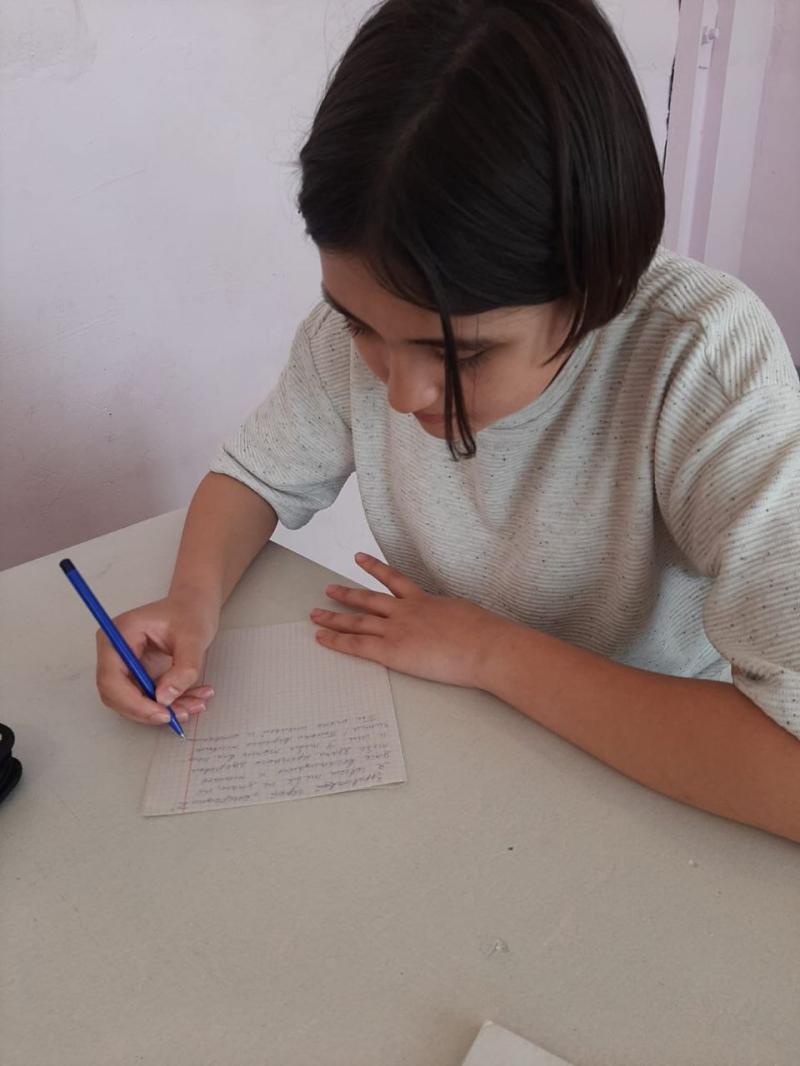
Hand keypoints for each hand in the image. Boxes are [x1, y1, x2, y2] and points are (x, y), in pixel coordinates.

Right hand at [95, 597, 218, 725]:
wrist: (195, 604)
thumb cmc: (191, 611)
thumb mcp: (194, 637)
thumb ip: (183, 667)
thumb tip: (165, 698)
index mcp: (118, 635)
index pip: (112, 678)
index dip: (133, 702)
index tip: (163, 713)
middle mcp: (114, 651)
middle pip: (118, 695)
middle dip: (149, 710)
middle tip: (181, 714)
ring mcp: (124, 664)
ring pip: (134, 701)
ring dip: (164, 709)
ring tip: (195, 704)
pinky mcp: (137, 674)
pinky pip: (148, 698)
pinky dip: (170, 703)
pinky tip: (193, 699)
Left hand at [309, 553, 508, 687]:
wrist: (485, 645)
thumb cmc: (486, 635)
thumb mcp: (468, 615)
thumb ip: (453, 617)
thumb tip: (457, 624)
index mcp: (426, 600)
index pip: (395, 581)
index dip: (376, 568)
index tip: (361, 559)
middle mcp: (406, 610)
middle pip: (369, 598)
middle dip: (347, 594)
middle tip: (329, 588)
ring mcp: (397, 629)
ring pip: (357, 620)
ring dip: (334, 616)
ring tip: (316, 613)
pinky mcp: (392, 650)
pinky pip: (357, 645)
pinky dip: (336, 641)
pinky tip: (321, 637)